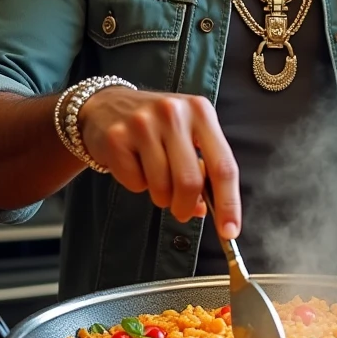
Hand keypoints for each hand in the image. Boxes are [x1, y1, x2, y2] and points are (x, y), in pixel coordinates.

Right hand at [78, 88, 239, 238]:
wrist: (106, 106)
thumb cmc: (156, 126)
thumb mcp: (186, 135)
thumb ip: (202, 168)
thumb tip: (206, 209)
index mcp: (201, 112)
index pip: (223, 165)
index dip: (229, 203)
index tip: (230, 231)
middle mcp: (173, 113)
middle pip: (190, 181)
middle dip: (186, 206)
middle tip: (181, 211)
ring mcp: (143, 123)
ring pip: (161, 187)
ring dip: (160, 196)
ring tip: (153, 177)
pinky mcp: (117, 137)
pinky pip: (135, 183)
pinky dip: (137, 184)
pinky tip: (133, 164)